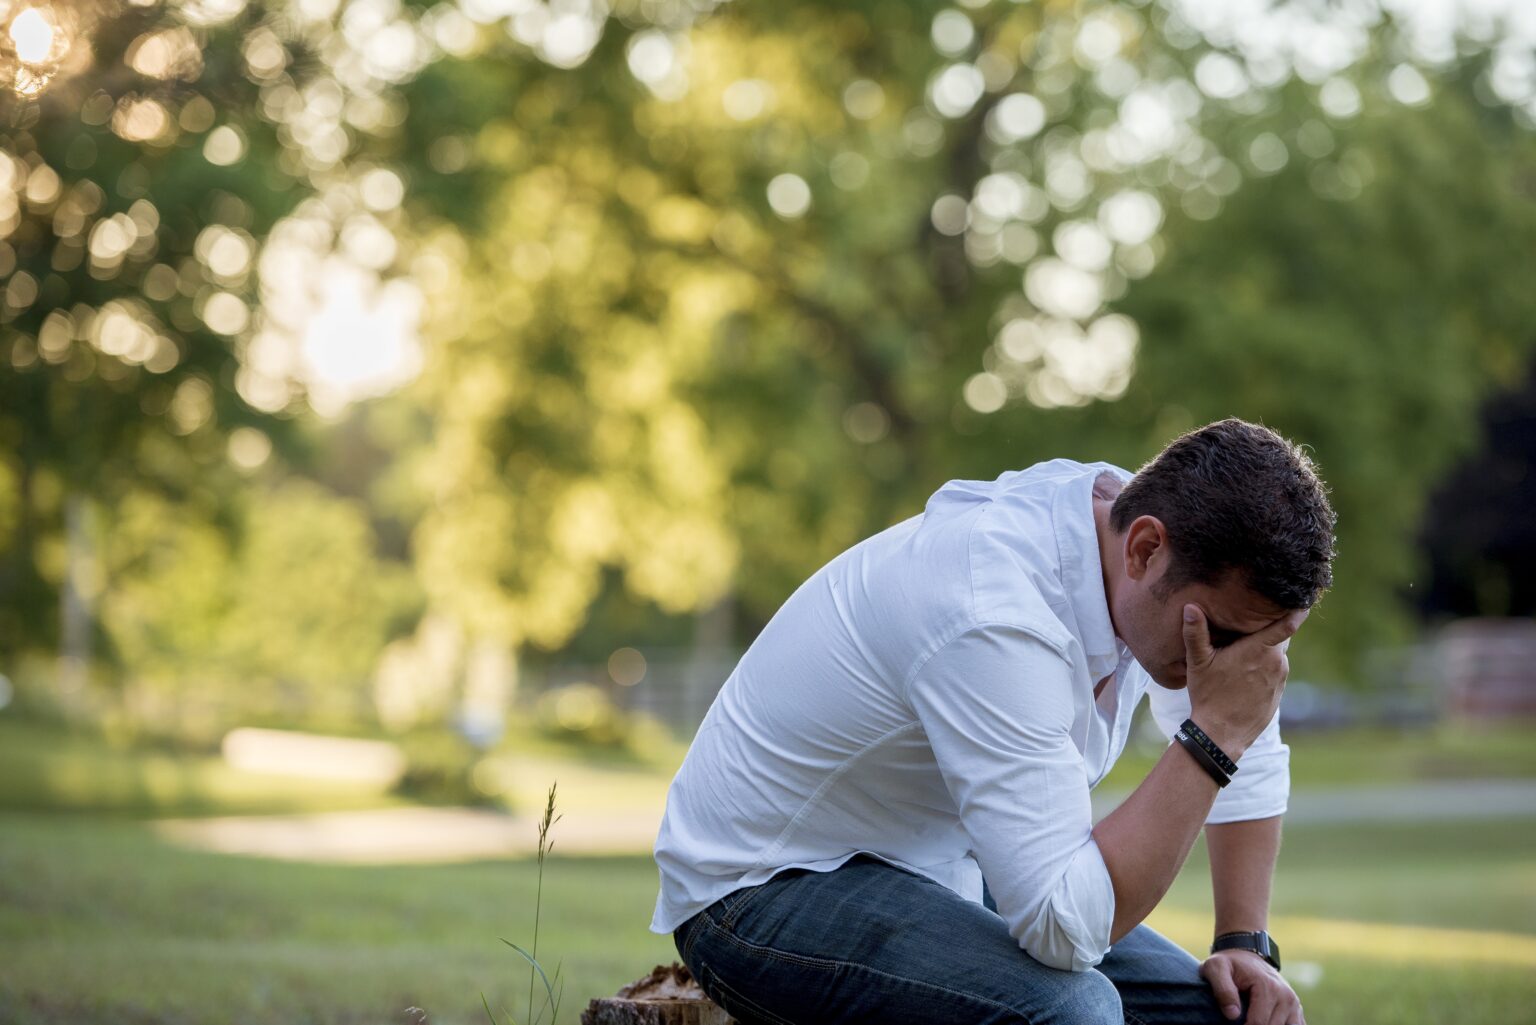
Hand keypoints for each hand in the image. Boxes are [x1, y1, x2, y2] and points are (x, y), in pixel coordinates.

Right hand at [1182, 604, 1307, 756]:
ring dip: (1264, 649)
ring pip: (1276, 653)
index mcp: (1259, 649)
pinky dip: (1264, 666)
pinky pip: (1275, 670)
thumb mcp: (1197, 663)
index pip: (1288, 624)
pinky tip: (1245, 672)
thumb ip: (1195, 633)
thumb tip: (1190, 607)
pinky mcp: (1278, 691)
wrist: (1222, 734)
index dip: (1298, 609)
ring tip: (1242, 650)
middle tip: (1250, 623)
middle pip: (1279, 636)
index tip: (1304, 598)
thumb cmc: (1209, 695)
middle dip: (1268, 629)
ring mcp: (1280, 678)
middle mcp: (1276, 661)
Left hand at [1201, 948, 1304, 1024]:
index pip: (1258, 1022)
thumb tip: (1233, 1015)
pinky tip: (1266, 1021)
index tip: (1232, 1024)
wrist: (1245, 955)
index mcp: (1269, 987)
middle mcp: (1286, 997)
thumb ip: (1223, 990)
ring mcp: (1294, 1005)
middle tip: (1240, 1021)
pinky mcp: (1296, 1011)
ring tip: (1250, 1019)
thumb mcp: (1216, 968)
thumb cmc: (1229, 964)